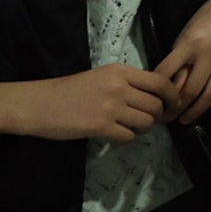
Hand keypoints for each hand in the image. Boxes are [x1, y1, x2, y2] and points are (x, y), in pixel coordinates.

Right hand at [0, 65, 174, 143]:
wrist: (37, 104)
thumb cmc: (68, 90)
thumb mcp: (101, 77)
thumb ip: (126, 83)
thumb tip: (155, 96)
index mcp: (120, 72)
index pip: (160, 82)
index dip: (172, 96)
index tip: (172, 105)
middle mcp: (119, 87)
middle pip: (156, 105)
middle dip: (157, 116)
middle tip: (147, 120)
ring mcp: (110, 107)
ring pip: (146, 122)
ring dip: (143, 128)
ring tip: (131, 128)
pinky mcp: (100, 126)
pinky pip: (129, 137)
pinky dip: (128, 139)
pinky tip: (118, 137)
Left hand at [153, 0, 210, 123]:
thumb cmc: (203, 23)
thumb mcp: (184, 37)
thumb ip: (179, 62)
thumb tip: (169, 91)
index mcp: (189, 44)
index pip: (168, 72)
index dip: (159, 92)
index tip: (155, 105)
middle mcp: (209, 52)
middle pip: (191, 89)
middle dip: (177, 108)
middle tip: (169, 118)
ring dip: (197, 111)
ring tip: (186, 120)